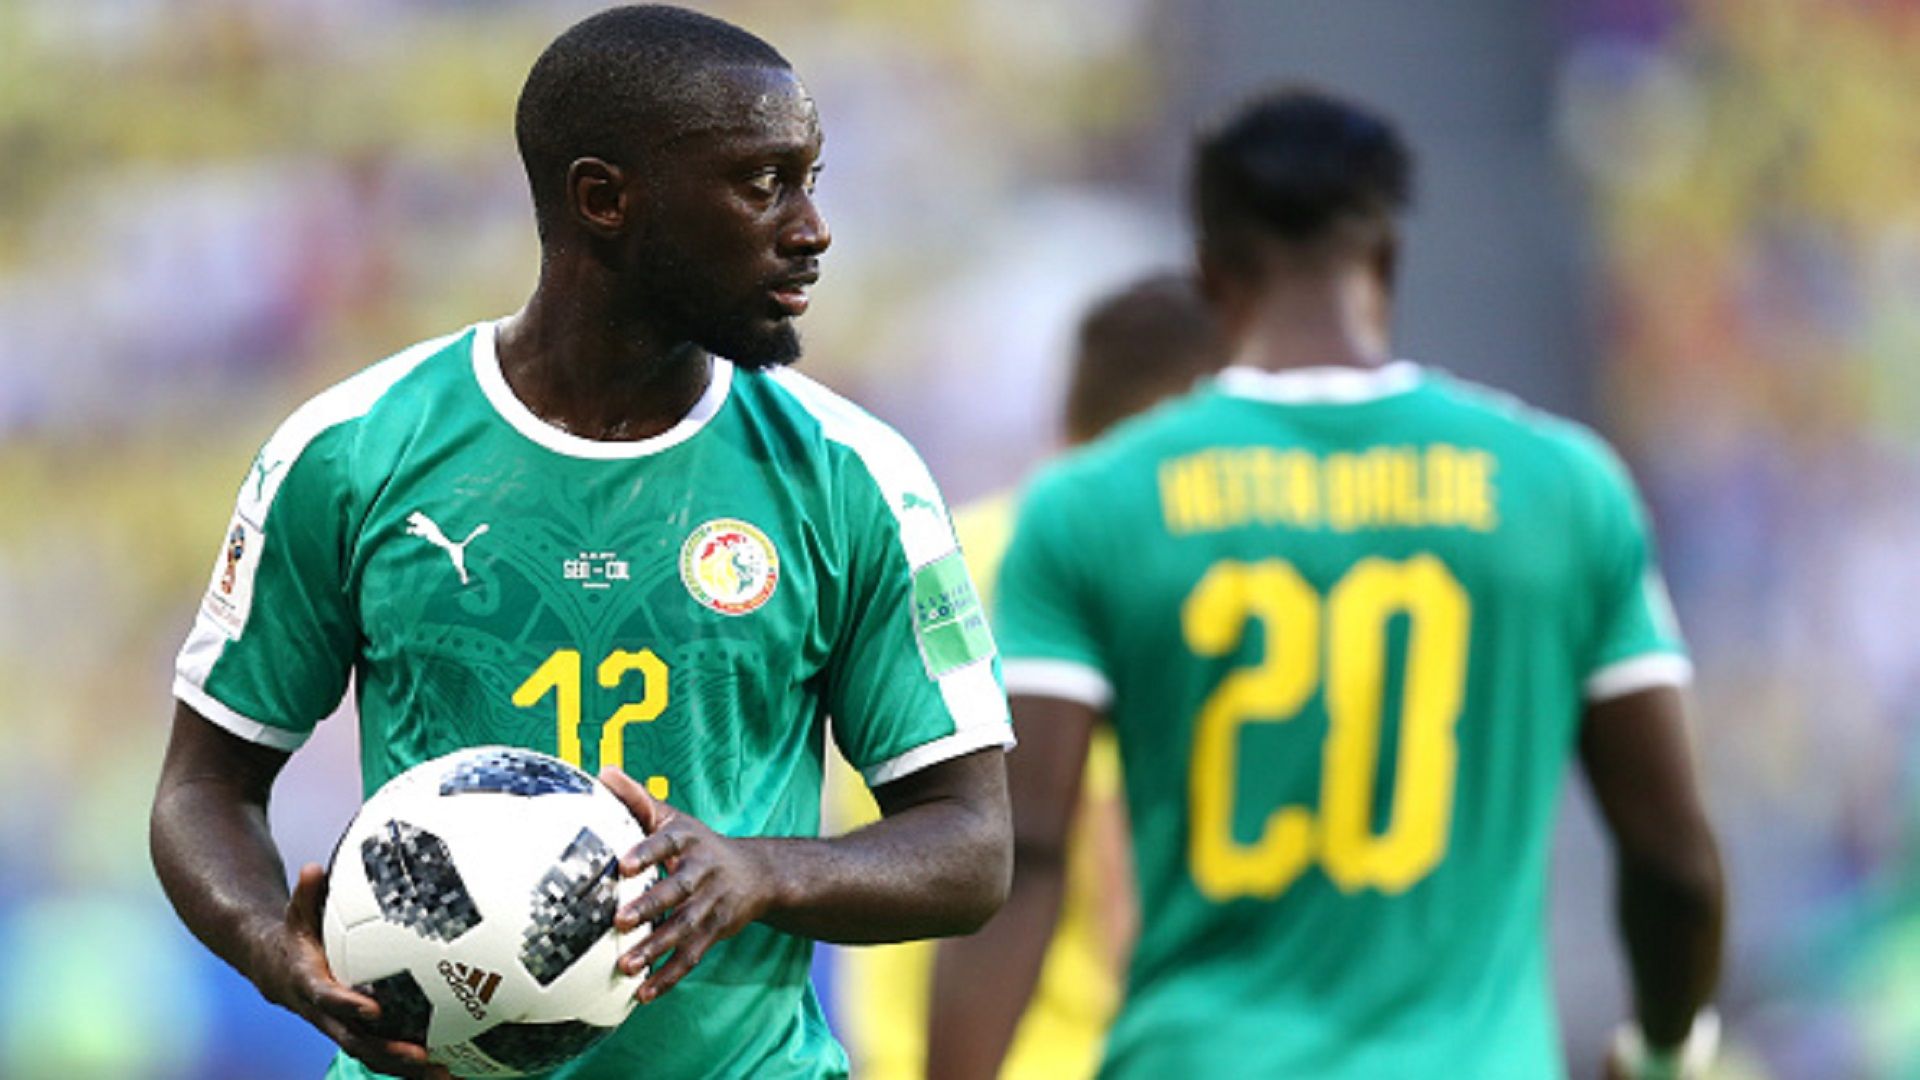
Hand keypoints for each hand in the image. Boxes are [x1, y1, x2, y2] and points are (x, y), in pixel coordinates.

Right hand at [258, 864, 450, 1079]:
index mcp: (311, 986)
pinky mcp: (358, 1032)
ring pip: (373, 1056)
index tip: (375, 1009)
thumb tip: (314, 869)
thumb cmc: (296, 937)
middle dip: (388, 1052)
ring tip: (447, 1076)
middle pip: (356, 1041)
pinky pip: (384, 1053)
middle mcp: (328, 1015)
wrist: (277, 970)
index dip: (349, 1005)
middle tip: (423, 1056)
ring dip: (406, 1069)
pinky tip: (450, 1069)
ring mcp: (343, 1028)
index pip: (329, 999)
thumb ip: (306, 894)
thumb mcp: (296, 915)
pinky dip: (411, 1065)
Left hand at [600, 768, 779, 1002]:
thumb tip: (603, 772)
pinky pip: (692, 957)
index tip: (623, 866)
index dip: (647, 854)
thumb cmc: (699, 845)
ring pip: (684, 928)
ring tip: (626, 966)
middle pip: (677, 889)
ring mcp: (711, 905)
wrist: (757, 874)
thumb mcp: (675, 818)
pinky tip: (643, 993)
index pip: (667, 843)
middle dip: (650, 906)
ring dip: (655, 948)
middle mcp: (702, 872)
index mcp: (688, 840)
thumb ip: (638, 799)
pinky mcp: (714, 932)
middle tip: (619, 921)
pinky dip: (668, 976)